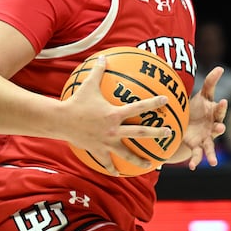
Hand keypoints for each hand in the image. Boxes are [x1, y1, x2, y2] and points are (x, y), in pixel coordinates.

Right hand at [60, 56, 172, 176]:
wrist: (61, 120)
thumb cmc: (76, 102)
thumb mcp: (88, 85)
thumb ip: (98, 71)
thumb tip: (103, 57)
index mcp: (114, 114)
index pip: (138, 108)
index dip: (153, 103)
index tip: (166, 100)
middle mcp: (114, 130)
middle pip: (140, 133)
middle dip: (157, 133)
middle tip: (169, 133)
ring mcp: (106, 142)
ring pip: (127, 153)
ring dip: (140, 160)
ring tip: (151, 165)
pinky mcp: (98, 150)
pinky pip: (107, 162)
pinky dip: (113, 168)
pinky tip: (119, 173)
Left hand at [180, 66, 227, 169]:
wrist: (189, 124)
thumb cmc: (198, 108)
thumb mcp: (202, 95)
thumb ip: (210, 83)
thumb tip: (220, 67)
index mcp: (214, 114)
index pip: (219, 109)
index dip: (221, 106)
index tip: (222, 100)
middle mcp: (213, 127)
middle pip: (218, 128)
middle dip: (219, 128)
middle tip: (220, 127)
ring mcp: (206, 138)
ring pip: (210, 147)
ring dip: (211, 154)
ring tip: (212, 162)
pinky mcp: (197, 146)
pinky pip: (197, 154)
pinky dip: (196, 161)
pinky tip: (192, 167)